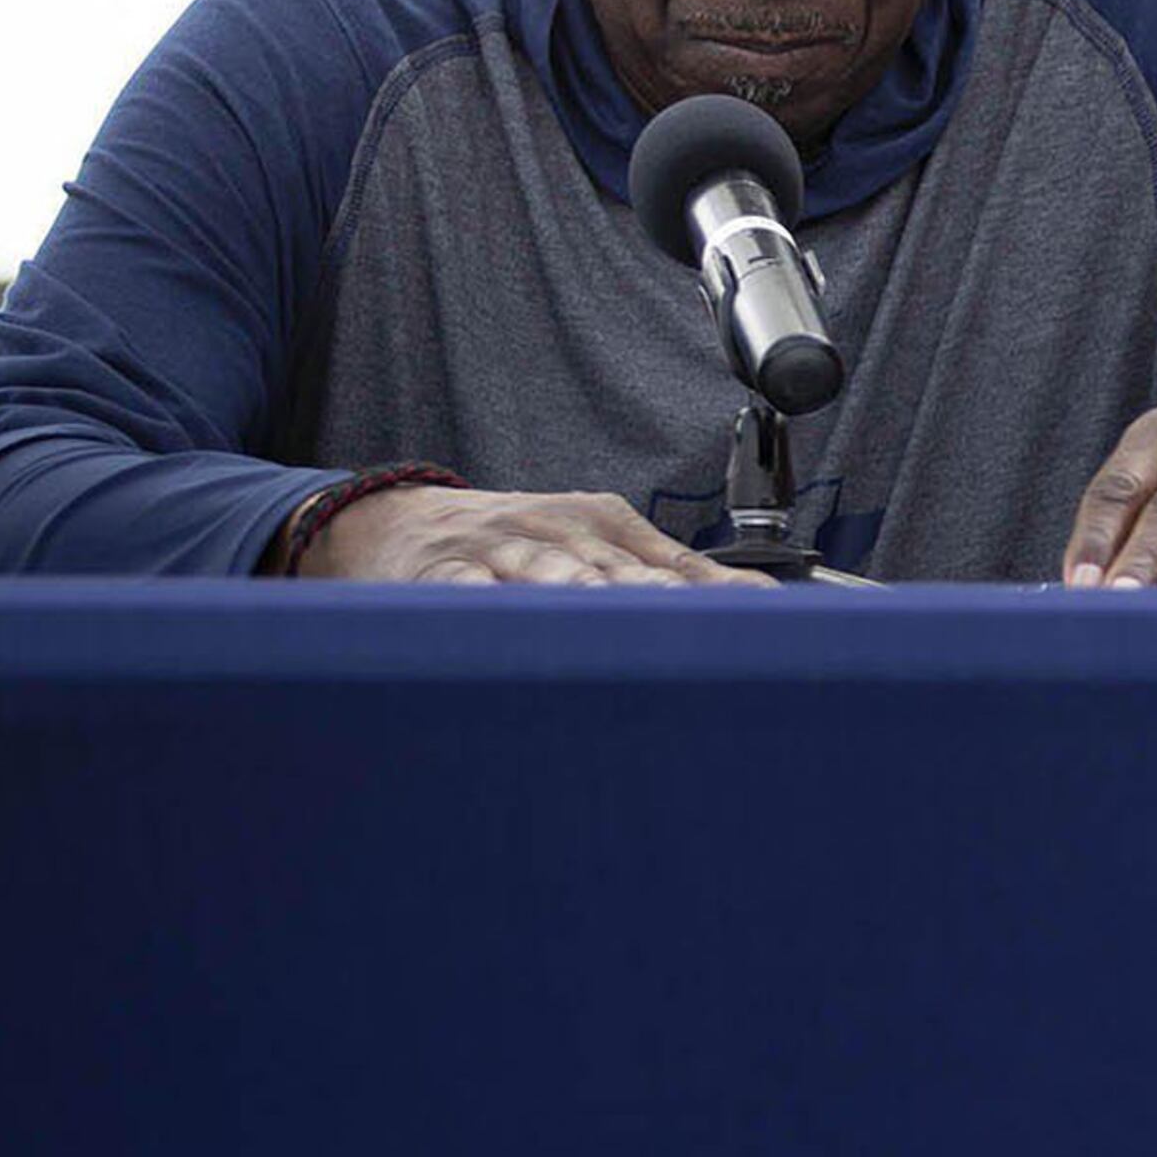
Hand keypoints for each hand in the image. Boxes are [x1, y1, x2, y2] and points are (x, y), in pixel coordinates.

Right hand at [296, 486, 773, 585]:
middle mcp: (559, 532)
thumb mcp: (590, 544)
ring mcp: (501, 550)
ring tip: (619, 622)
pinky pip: (469, 592)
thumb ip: (665, 574)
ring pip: (553, 574)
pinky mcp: (443, 574)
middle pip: (622, 572)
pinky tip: (512, 625)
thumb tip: (753, 603)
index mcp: (603, 523)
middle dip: (664, 603)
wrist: (391, 520)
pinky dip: (492, 606)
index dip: (719, 593)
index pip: (673, 563)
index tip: (765, 620)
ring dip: (589, 596)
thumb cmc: (511, 544)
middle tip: (709, 636)